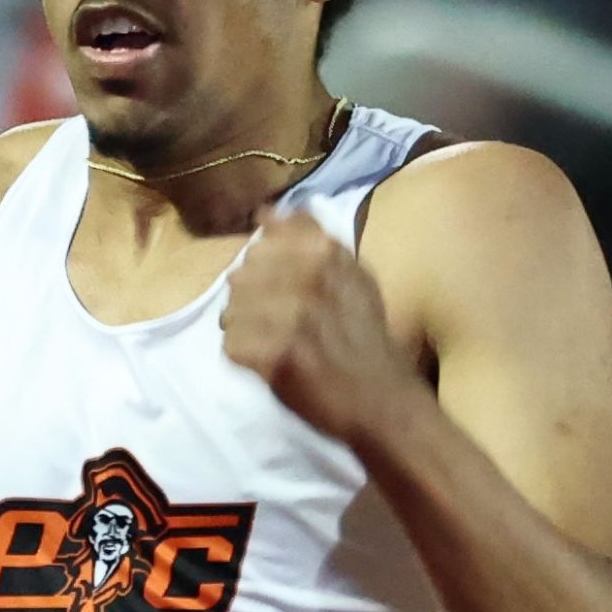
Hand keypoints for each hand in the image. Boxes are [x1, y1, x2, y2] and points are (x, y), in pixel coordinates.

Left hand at [220, 213, 426, 448]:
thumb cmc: (364, 336)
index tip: (279, 292)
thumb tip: (264, 211)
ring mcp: (293, 318)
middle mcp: (310, 279)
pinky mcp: (278, 356)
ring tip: (268, 344)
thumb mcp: (350, 275)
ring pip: (232, 311)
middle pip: (241, 277)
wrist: (380, 399)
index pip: (261, 246)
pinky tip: (267, 364)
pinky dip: (243, 359)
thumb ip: (308, 239)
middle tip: (271, 324)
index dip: (263, 272)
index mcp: (326, 253)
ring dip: (243, 330)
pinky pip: (232, 346)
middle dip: (248, 301)